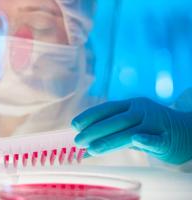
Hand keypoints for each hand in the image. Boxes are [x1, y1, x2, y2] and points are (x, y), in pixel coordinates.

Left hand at [72, 97, 191, 164]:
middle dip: (94, 131)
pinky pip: (155, 139)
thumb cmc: (152, 129)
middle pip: (114, 120)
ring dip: (110, 140)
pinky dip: (145, 140)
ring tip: (93, 149)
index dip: (90, 116)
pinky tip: (135, 140)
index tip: (74, 125)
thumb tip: (84, 149)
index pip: (107, 108)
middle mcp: (142, 110)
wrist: (188, 131)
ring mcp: (155, 123)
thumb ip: (110, 136)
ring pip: (129, 131)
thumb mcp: (130, 128)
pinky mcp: (168, 138)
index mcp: (132, 104)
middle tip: (78, 141)